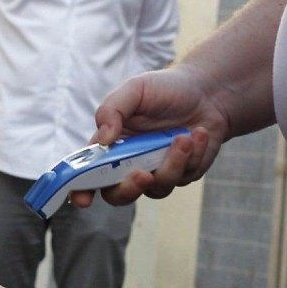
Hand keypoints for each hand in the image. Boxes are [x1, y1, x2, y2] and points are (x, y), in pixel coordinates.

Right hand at [70, 66, 230, 207]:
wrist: (206, 92)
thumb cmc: (165, 88)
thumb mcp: (135, 89)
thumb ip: (113, 110)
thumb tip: (102, 140)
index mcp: (111, 144)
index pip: (88, 172)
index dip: (80, 189)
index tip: (83, 199)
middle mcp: (130, 162)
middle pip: (118, 194)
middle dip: (129, 189)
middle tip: (143, 175)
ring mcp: (156, 171)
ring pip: (157, 188)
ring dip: (172, 164)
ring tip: (183, 137)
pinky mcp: (182, 173)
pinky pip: (183, 177)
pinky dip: (192, 155)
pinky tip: (198, 133)